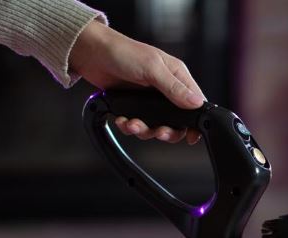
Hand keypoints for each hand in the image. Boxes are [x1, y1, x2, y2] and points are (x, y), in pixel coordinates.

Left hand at [70, 20, 203, 144]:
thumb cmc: (122, 52)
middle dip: (167, 131)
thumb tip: (196, 103)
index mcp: (177, 77)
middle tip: (158, 132)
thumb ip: (175, 88)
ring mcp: (150, 100)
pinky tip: (123, 120)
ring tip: (132, 124)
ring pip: (156, 126)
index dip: (195, 122)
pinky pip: (138, 125)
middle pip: (177, 122)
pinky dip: (129, 126)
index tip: (191, 136)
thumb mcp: (153, 68)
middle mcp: (166, 90)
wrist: (91, 53)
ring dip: (144, 130)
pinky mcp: (134, 106)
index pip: (195, 103)